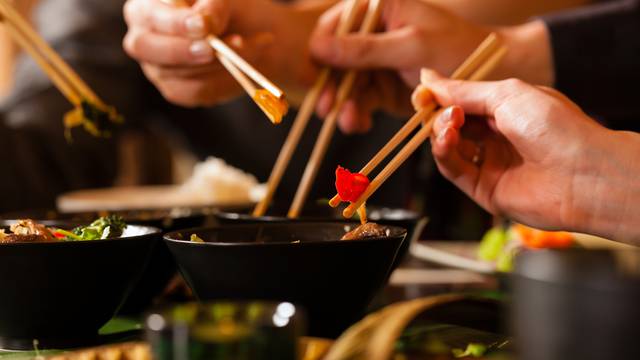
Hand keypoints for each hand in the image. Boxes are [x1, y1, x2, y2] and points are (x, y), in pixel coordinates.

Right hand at [123, 0, 319, 106]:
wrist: (253, 34)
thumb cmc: (230, 10)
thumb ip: (212, 6)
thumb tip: (205, 24)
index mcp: (147, 7)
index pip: (150, 16)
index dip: (175, 22)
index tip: (202, 25)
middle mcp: (144, 38)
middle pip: (145, 47)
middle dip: (181, 49)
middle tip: (211, 49)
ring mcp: (158, 67)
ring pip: (176, 72)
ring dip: (215, 62)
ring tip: (244, 44)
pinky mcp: (178, 90)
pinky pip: (196, 91)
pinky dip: (223, 78)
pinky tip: (241, 64)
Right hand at [309, 0, 552, 133]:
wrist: (501, 83)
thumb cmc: (464, 52)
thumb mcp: (412, 47)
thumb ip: (364, 48)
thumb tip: (318, 46)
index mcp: (385, 10)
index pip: (339, 24)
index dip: (323, 47)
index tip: (316, 70)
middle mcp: (382, 35)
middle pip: (340, 59)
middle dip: (334, 84)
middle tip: (327, 107)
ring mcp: (387, 66)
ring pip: (352, 85)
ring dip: (347, 103)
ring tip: (348, 121)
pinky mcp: (394, 93)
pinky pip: (368, 103)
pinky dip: (362, 113)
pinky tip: (360, 122)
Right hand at [414, 70, 617, 234]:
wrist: (581, 174)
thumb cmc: (555, 127)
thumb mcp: (506, 94)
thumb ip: (464, 90)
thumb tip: (428, 78)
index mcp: (507, 110)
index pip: (462, 102)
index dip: (441, 97)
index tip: (422, 92)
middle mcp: (497, 137)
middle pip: (451, 125)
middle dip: (439, 114)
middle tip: (433, 106)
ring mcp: (490, 164)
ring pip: (448, 147)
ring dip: (440, 132)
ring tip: (449, 123)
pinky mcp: (483, 189)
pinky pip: (453, 170)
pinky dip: (443, 153)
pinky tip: (447, 139)